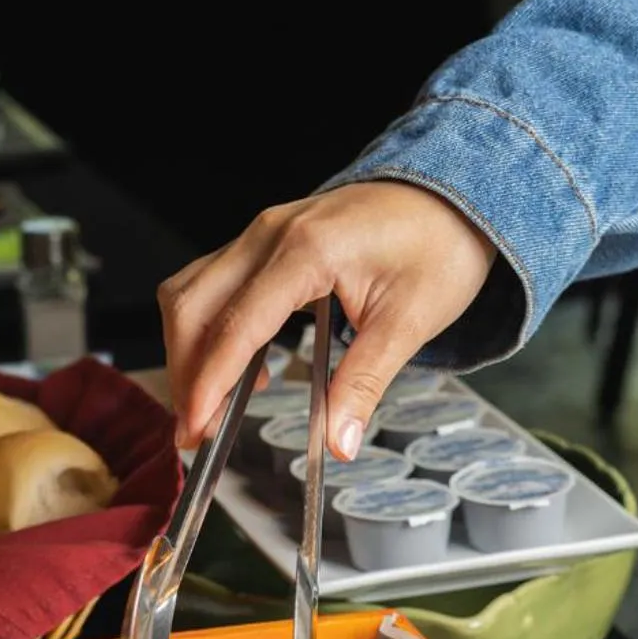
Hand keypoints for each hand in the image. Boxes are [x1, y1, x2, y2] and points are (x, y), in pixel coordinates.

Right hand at [159, 182, 496, 457]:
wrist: (452, 196)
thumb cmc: (437, 246)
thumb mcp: (409, 323)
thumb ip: (364, 383)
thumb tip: (339, 442)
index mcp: (306, 250)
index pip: (236, 326)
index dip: (208, 384)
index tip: (196, 428)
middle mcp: (270, 234)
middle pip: (191, 306)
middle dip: (184, 373)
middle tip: (194, 432)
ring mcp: (261, 233)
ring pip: (190, 292)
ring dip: (187, 351)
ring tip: (206, 407)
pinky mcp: (264, 241)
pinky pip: (210, 283)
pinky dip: (206, 329)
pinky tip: (234, 369)